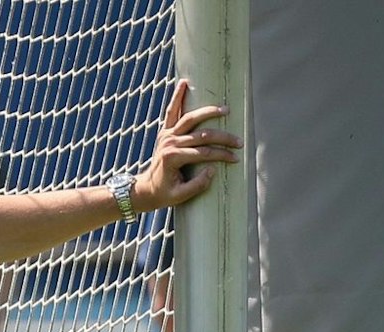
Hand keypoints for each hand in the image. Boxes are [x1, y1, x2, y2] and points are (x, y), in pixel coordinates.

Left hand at [134, 80, 242, 211]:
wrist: (145, 190)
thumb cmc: (163, 194)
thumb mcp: (180, 196)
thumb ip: (197, 185)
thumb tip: (213, 170)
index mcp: (173, 158)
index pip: (204, 153)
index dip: (221, 155)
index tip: (236, 158)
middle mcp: (169, 143)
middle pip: (202, 135)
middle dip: (223, 137)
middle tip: (238, 141)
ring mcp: (166, 135)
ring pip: (190, 118)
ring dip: (208, 111)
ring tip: (224, 108)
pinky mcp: (165, 131)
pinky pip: (171, 111)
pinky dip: (177, 96)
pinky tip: (184, 83)